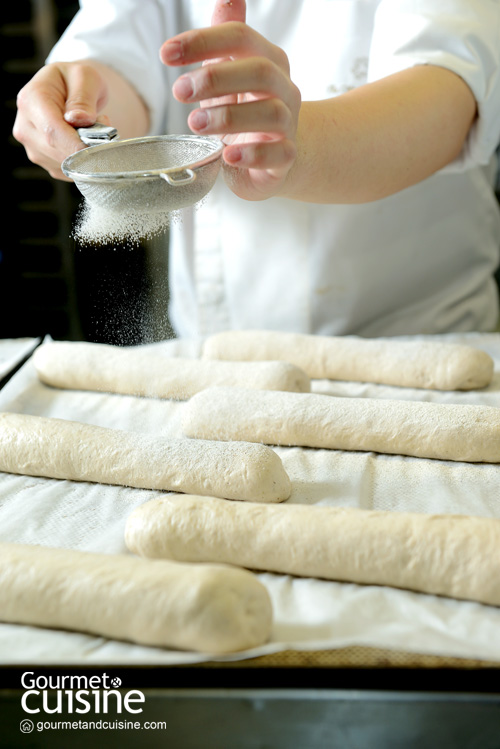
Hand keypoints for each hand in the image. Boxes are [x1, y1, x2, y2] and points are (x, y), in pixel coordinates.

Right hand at [13, 61, 108, 179]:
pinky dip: (83, 161)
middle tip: (103, 127)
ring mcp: (32, 147)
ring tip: (91, 130)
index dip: (77, 145)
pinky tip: (83, 142)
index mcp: (30, 100)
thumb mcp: (85, 76)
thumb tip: (80, 119)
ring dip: (86, 154)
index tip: (100, 148)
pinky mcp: (44, 161)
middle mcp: (25, 127)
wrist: (68, 91)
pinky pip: (69, 171)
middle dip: (86, 147)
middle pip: (58, 151)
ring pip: (65, 164)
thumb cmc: (76, 81)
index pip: (52, 132)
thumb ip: (83, 97)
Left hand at [160, 0, 300, 200]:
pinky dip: (252, 154)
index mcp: (268, 60)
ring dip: (228, 117)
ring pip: (271, 113)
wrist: (275, 156)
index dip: (202, 41)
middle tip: (179, 91)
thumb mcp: (230, 72)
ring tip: (195, 123)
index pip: (240, 37)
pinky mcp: (285, 158)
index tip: (166, 54)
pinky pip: (279, 154)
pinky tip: (227, 155)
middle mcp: (283, 89)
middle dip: (215, 78)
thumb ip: (225, 38)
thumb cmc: (246, 111)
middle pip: (260, 71)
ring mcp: (288, 124)